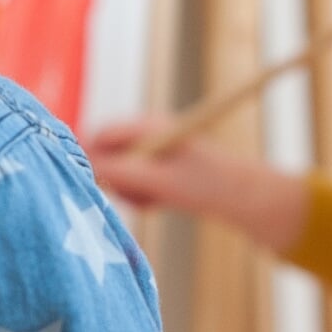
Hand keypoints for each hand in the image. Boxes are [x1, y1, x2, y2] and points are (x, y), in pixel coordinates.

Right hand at [83, 118, 310, 253]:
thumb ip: (121, 173)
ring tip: (150, 201)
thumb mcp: (159, 180)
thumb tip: (88, 170)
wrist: (244, 199)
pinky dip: (141, 196)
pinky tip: (157, 204)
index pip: (102, 135)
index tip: (94, 186)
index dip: (92, 159)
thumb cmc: (205, 184)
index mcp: (149, 126)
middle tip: (133, 196)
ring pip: (121, 173)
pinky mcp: (161, 170)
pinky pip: (135, 183)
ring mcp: (154, 153)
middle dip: (114, 180)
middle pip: (109, 155)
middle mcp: (149, 135)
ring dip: (128, 191)